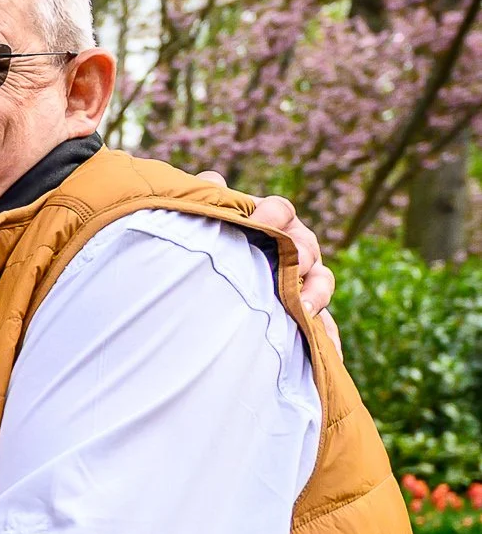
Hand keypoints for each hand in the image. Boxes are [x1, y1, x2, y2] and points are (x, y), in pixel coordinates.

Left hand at [203, 173, 338, 348]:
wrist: (205, 290)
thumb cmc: (209, 246)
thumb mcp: (204, 222)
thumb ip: (207, 199)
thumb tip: (212, 181)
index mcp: (270, 223)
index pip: (281, 211)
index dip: (273, 213)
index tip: (263, 219)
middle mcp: (292, 250)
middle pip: (307, 248)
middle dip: (301, 255)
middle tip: (292, 265)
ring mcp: (301, 283)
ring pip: (321, 284)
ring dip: (316, 294)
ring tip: (304, 308)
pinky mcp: (303, 315)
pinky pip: (323, 328)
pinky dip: (327, 338)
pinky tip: (329, 352)